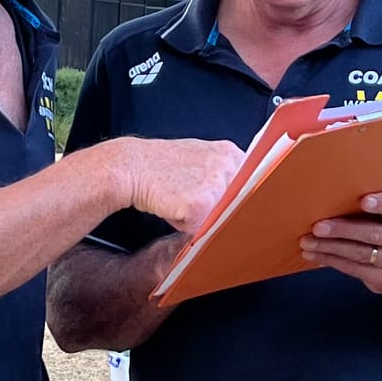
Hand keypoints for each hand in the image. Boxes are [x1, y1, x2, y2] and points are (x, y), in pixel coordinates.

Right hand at [117, 135, 244, 233]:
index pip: (248, 187)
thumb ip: (224, 175)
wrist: (133, 167)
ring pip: (218, 217)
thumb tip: (241, 199)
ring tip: (181, 199)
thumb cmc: (163, 166)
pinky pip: (200, 227)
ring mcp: (216, 185)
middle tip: (192, 197)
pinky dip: (186, 224)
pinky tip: (174, 207)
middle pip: (235, 205)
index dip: (233, 200)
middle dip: (216, 209)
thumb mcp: (201, 160)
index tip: (222, 203)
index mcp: (231, 153)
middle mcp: (229, 166)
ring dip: (200, 217)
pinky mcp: (202, 205)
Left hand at [301, 191, 381, 292]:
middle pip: (374, 234)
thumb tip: (338, 193)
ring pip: (360, 254)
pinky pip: (354, 269)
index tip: (363, 201)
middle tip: (317, 226)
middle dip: (343, 230)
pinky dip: (331, 261)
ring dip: (329, 248)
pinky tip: (315, 255)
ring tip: (308, 242)